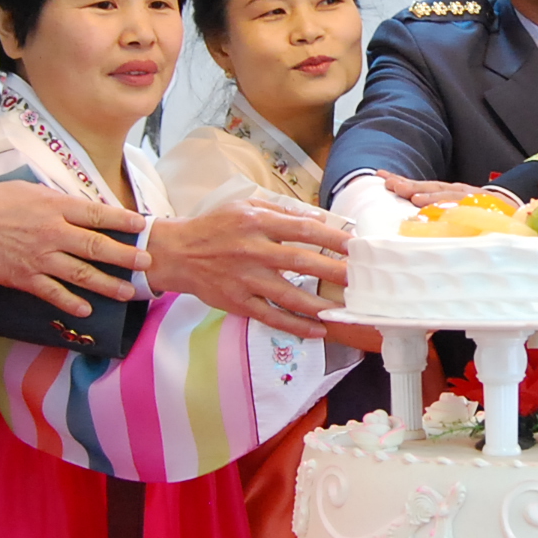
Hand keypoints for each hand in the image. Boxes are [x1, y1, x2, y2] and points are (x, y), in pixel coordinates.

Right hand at [0, 181, 145, 314]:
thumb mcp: (32, 191)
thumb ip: (59, 200)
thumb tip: (83, 205)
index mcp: (56, 207)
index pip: (98, 214)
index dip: (122, 220)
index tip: (142, 226)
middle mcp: (54, 232)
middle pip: (97, 246)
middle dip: (125, 256)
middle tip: (146, 262)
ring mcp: (41, 257)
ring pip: (81, 273)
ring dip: (107, 284)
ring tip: (127, 292)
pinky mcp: (26, 277)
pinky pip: (54, 293)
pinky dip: (71, 302)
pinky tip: (88, 310)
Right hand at [149, 199, 350, 335]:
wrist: (178, 254)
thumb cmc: (215, 227)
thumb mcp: (244, 206)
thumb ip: (280, 212)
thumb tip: (317, 219)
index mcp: (257, 222)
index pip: (303, 229)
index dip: (332, 238)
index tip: (355, 246)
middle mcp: (253, 250)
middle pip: (301, 261)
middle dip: (334, 270)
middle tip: (359, 279)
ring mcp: (245, 279)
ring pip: (289, 294)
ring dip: (320, 304)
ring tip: (346, 309)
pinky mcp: (238, 302)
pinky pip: (271, 317)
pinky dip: (296, 326)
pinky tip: (318, 331)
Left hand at [374, 172, 477, 207]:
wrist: (516, 211)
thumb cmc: (480, 212)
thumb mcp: (456, 208)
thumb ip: (436, 211)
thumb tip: (409, 212)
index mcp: (449, 191)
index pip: (422, 185)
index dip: (402, 180)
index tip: (381, 176)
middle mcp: (458, 191)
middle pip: (432, 187)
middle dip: (411, 185)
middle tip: (392, 185)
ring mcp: (473, 198)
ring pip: (450, 196)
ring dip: (432, 196)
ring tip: (414, 197)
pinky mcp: (485, 207)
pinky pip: (469, 207)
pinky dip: (458, 207)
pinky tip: (445, 209)